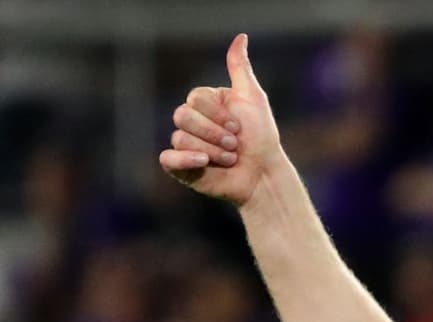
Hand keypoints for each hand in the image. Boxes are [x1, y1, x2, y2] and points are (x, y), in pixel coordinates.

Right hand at [159, 33, 282, 206]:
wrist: (264, 174)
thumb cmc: (261, 138)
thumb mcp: (253, 98)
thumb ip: (240, 69)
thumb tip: (241, 37)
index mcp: (205, 104)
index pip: (195, 98)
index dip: (218, 114)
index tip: (240, 127)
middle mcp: (192, 122)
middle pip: (182, 116)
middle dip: (214, 133)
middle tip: (235, 145)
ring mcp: (185, 144)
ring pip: (180, 138)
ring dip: (212, 151)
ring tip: (231, 159)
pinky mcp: (182, 167)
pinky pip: (167, 158)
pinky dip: (184, 160)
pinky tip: (203, 163)